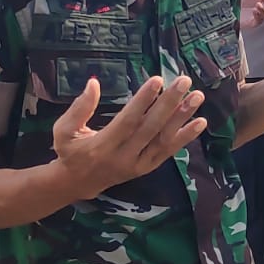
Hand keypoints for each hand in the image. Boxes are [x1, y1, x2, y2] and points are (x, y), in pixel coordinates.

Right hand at [52, 75, 207, 198]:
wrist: (77, 184)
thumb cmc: (70, 151)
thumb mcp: (63, 130)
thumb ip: (78, 108)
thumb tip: (94, 83)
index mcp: (102, 146)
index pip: (127, 121)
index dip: (143, 101)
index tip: (157, 80)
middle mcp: (123, 157)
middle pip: (150, 128)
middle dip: (169, 103)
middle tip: (184, 81)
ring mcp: (138, 164)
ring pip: (163, 140)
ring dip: (182, 118)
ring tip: (197, 97)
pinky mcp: (147, 168)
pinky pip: (168, 152)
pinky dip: (185, 137)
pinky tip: (200, 122)